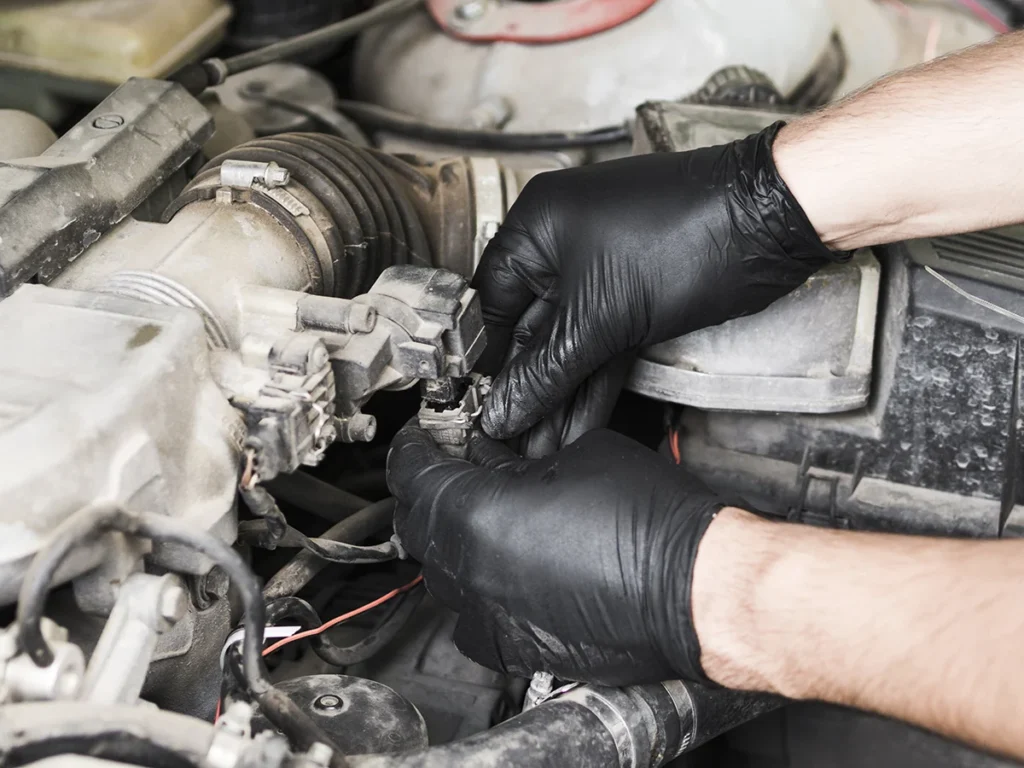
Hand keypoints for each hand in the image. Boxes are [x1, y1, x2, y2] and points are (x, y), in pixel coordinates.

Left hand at [387, 424, 724, 685]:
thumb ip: (518, 461)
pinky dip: (474, 588)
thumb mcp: (575, 457)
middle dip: (424, 492)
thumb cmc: (650, 522)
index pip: (414, 476)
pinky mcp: (518, 648)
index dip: (411, 449)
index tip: (418, 438)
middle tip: (443, 468)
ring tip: (473, 514)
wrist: (693, 590)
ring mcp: (492, 619)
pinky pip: (471, 618)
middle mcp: (474, 575)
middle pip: (417, 527)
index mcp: (479, 518)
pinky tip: (498, 567)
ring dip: (447, 540)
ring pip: (441, 576)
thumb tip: (495, 461)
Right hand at [475, 123, 841, 442]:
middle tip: (511, 436)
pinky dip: (593, 382)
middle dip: (526, 389)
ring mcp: (604, 272)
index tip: (480, 404)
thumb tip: (506, 406)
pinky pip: (603, 345)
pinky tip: (577, 423)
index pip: (492, 303)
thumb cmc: (688, 232)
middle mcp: (565, 244)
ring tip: (540, 444)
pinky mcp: (637, 297)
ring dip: (559, 395)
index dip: (486, 359)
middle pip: (532, 329)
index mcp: (538, 227)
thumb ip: (548, 369)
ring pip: (570, 344)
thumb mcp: (601, 315)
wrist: (771, 222)